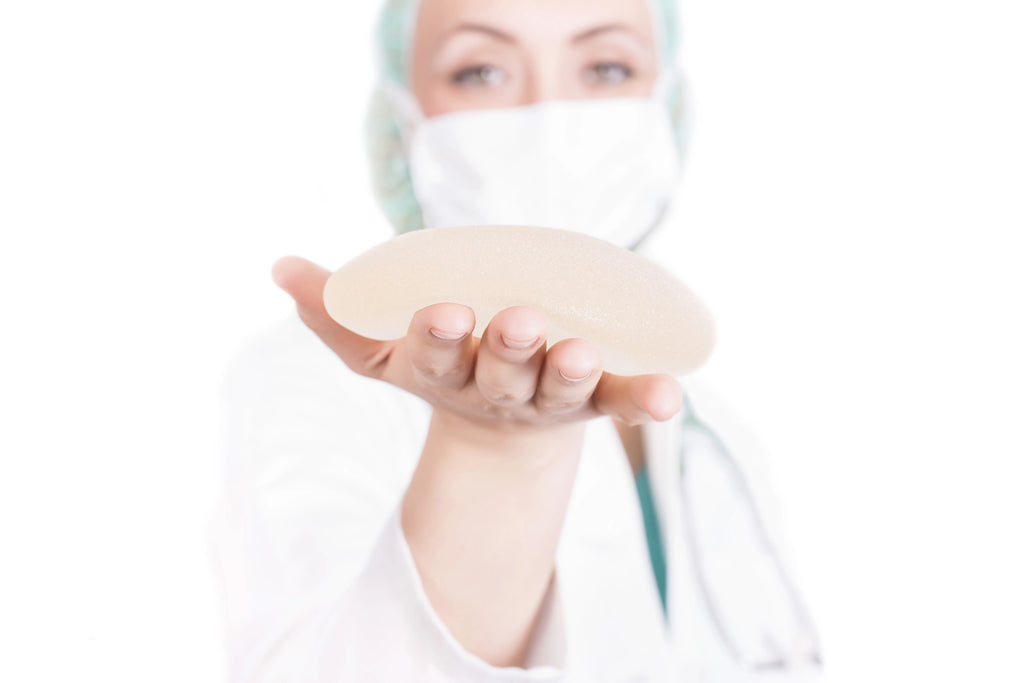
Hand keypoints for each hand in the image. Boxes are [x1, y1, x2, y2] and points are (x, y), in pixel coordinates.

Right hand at [272, 256, 682, 431]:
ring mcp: (549, 398)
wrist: (501, 426)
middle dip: (510, 351)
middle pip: (502, 374)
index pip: (433, 358)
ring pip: (560, 389)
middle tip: (520, 323)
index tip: (444, 312)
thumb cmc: (441, 365)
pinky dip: (645, 400)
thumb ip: (335, 309)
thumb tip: (279, 266)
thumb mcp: (381, 347)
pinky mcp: (595, 398)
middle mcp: (496, 390)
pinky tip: (670, 396)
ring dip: (571, 373)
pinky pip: (623, 401)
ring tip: (580, 352)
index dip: (438, 338)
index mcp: (444, 372)